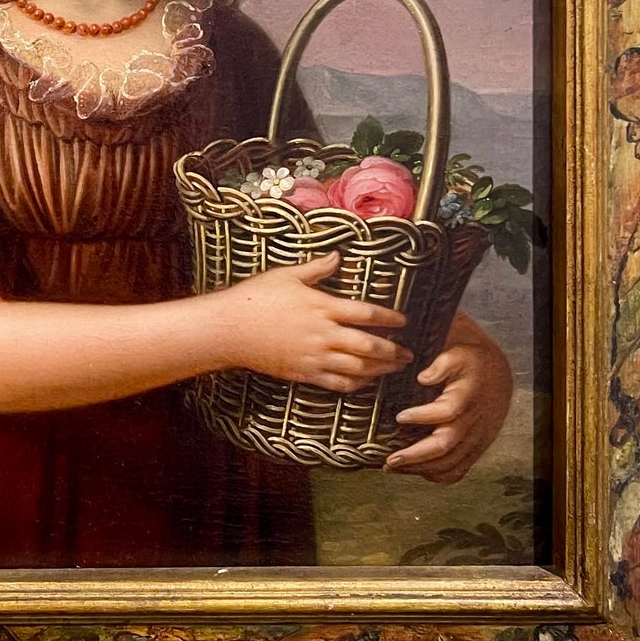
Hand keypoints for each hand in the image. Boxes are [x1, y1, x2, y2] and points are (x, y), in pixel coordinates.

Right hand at [214, 254, 410, 392]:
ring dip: (380, 370)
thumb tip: (338, 256)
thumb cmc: (256, 297)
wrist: (229, 329)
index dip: (389, 318)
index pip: (365, 313)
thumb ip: (317, 268)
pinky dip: (356, 384)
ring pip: (357, 368)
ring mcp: (314, 357)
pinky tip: (366, 382)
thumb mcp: (287, 275)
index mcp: (322, 307)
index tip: (403, 321)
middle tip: (409, 353)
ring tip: (395, 369)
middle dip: (393, 351)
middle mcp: (323, 334)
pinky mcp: (303, 373)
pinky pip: (337, 383)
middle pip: (368, 346)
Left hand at [384, 317, 512, 482]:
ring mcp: (477, 437)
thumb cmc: (470, 360)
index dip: (423, 416)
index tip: (399, 416)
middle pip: (446, 444)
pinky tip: (418, 472)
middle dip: (416, 455)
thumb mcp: (457, 350)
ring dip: (421, 468)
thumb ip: (442, 362)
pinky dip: (439, 475)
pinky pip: (460, 469)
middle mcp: (474, 420)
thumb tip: (423, 377)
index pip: (447, 411)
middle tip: (390, 460)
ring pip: (451, 462)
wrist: (497, 373)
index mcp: (467, 394)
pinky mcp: (477, 447)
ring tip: (394, 467)